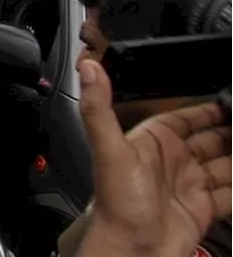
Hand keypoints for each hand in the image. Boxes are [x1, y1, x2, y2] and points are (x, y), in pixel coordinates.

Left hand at [77, 57, 232, 256]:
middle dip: (231, 130)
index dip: (207, 108)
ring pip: (224, 163)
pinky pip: (231, 193)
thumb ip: (99, 108)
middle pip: (210, 139)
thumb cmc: (116, 204)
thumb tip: (88, 68)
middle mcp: (172, 161)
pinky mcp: (203, 208)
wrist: (132, 250)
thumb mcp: (109, 150)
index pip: (184, 117)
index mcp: (152, 142)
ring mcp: (189, 185)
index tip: (229, 98)